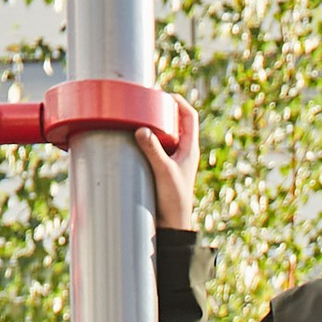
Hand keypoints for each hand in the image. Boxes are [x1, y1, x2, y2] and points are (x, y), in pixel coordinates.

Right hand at [132, 99, 199, 231]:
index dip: (179, 101)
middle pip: (175, 122)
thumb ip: (153, 150)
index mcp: (190, 149)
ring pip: (164, 135)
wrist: (172, 227)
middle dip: (161, 109)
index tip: (163, 93)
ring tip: (135, 115)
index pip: (190, 116)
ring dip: (152, 124)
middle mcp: (182, 152)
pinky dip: (145, 140)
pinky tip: (130, 139)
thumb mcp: (163, 172)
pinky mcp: (161, 169)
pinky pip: (155, 148)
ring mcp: (172, 161)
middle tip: (144, 101)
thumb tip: (140, 129)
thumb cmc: (174, 201)